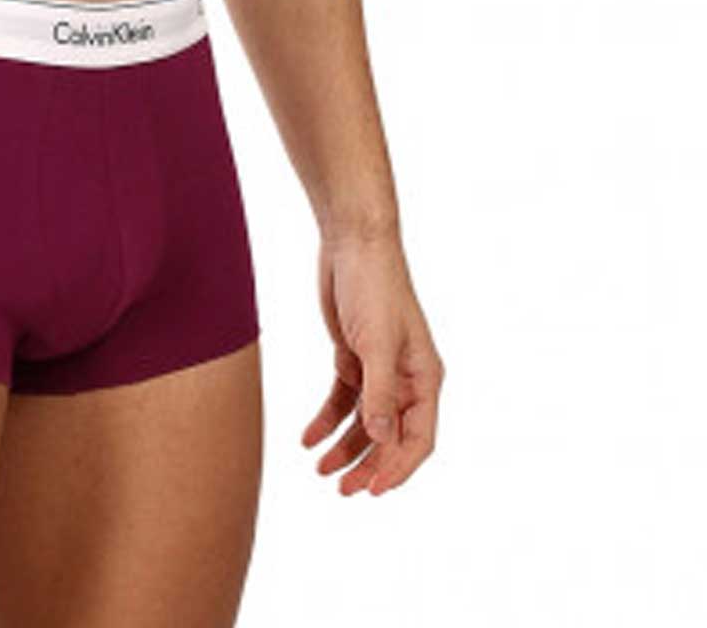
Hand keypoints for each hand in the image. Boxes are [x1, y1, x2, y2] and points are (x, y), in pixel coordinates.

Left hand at [302, 227, 443, 496]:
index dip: (398, 468)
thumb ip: (380, 393)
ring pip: (365, 422)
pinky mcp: (354, 356)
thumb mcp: (376, 343)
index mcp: (424, 379)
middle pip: (390, 436)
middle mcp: (405, 379)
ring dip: (345, 447)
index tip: (372, 490)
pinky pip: (342, 399)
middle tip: (341, 490)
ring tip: (320, 469)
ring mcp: (379, 369)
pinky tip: (308, 436)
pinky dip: (327, 419)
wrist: (352, 243)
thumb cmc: (374, 287)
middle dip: (368, 464)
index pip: (419, 439)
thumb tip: (383, 440)